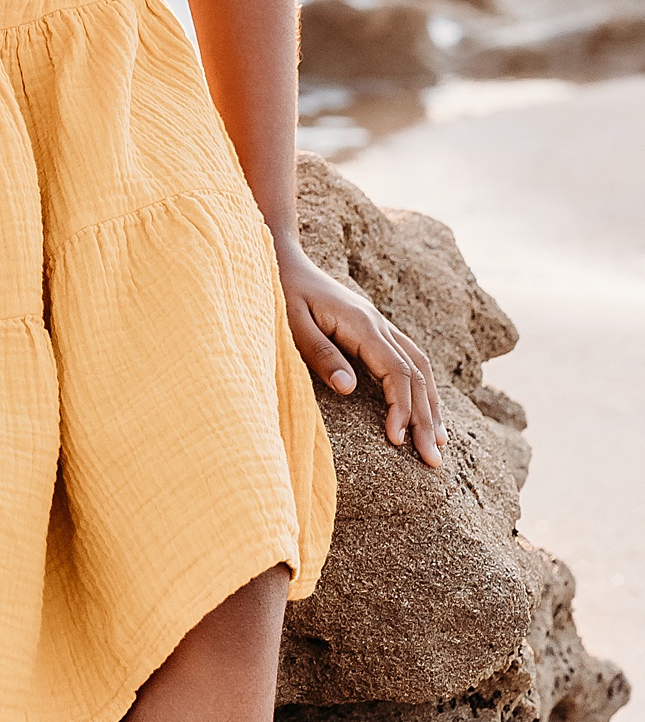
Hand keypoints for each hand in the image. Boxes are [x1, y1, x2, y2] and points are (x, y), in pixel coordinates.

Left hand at [276, 238, 445, 467]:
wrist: (282, 260)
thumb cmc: (282, 293)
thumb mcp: (292, 323)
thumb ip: (320, 354)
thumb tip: (349, 389)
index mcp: (361, 324)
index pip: (397, 371)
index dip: (402, 408)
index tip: (397, 441)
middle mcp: (378, 324)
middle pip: (416, 373)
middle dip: (426, 418)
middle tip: (432, 461)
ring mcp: (379, 325)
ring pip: (419, 366)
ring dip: (431, 405)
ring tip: (439, 444)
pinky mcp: (373, 329)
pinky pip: (408, 358)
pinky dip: (421, 387)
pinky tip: (424, 410)